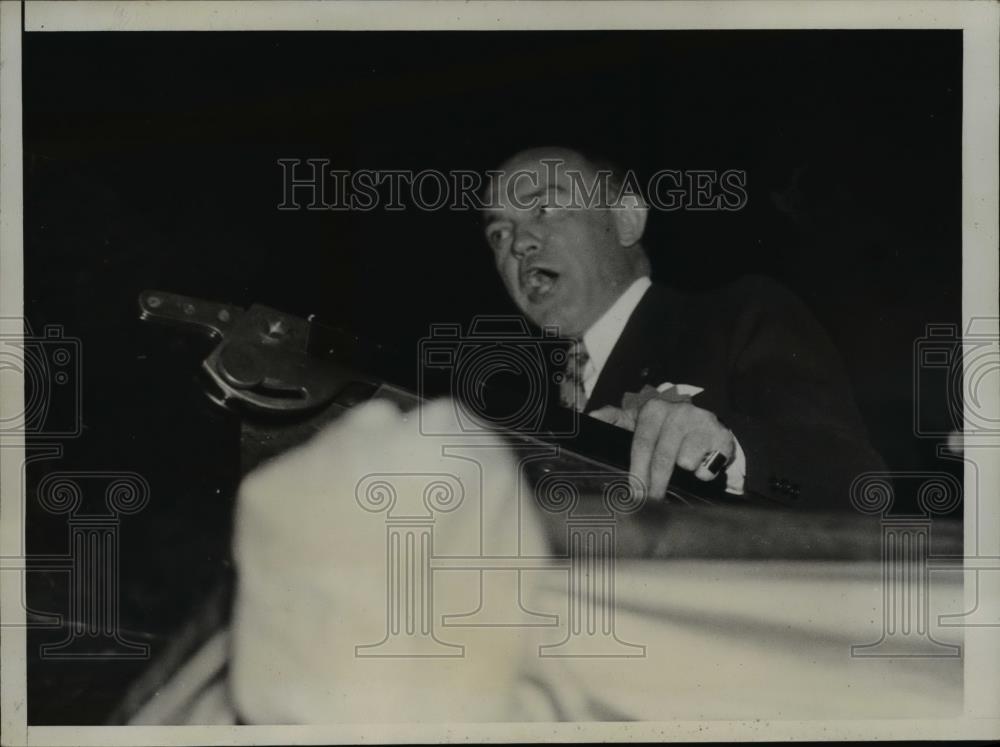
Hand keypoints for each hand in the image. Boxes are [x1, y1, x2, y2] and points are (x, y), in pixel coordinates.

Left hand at [591, 400, 734, 498]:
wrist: (709, 426)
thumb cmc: (668, 429)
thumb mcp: (640, 420)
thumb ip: (614, 418)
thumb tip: (591, 419)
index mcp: (653, 410)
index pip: (641, 444)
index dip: (637, 472)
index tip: (634, 494)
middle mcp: (677, 412)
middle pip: (662, 458)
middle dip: (655, 485)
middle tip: (650, 502)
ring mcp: (700, 422)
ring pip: (686, 461)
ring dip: (683, 471)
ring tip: (683, 468)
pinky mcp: (721, 436)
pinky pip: (708, 466)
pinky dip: (703, 473)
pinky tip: (702, 466)